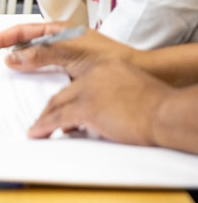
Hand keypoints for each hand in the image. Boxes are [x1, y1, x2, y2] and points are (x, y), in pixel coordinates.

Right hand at [0, 22, 131, 75]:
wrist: (139, 75)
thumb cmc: (110, 59)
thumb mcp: (72, 54)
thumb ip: (42, 54)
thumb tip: (12, 58)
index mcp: (58, 31)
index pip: (22, 31)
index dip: (0, 38)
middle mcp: (58, 44)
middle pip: (24, 46)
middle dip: (4, 52)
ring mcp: (63, 60)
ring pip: (33, 64)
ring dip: (18, 70)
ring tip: (1, 78)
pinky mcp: (69, 77)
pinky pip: (45, 79)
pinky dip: (33, 85)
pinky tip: (27, 93)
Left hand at [28, 59, 171, 144]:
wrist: (165, 112)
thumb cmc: (159, 106)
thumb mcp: (135, 89)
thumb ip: (117, 94)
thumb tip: (108, 109)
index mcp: (106, 69)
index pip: (78, 83)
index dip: (67, 97)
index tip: (60, 106)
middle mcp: (93, 76)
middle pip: (64, 92)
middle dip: (51, 107)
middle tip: (43, 118)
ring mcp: (88, 91)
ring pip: (57, 105)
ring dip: (44, 119)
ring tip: (37, 129)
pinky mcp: (87, 108)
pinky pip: (59, 119)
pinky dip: (45, 127)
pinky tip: (38, 133)